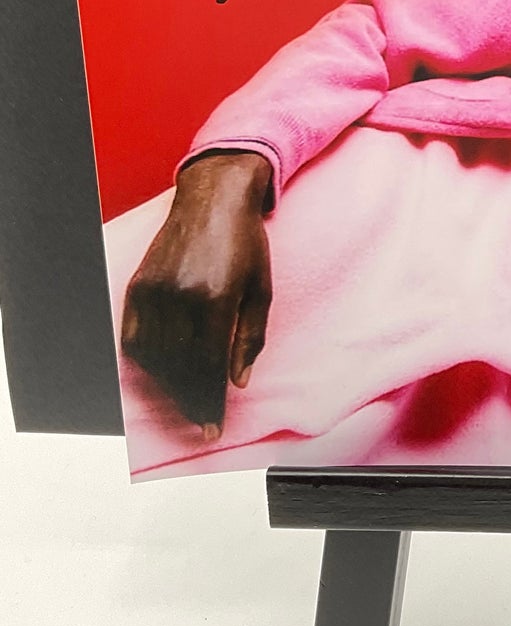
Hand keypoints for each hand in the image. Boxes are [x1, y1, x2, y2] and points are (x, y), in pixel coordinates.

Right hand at [119, 151, 273, 439]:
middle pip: (179, 368)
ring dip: (169, 385)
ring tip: (187, 398)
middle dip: (190, 400)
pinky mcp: (138, 285)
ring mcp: (155, 290)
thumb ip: (250, 339)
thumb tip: (238, 382)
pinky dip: (146, 360)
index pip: (208, 367)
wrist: (214, 198)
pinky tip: (161, 370)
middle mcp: (181, 296)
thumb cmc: (245, 242)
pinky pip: (134, 337)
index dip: (209, 402)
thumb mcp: (261, 290)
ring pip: (154, 357)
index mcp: (217, 298)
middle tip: (200, 421)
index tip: (212, 428)